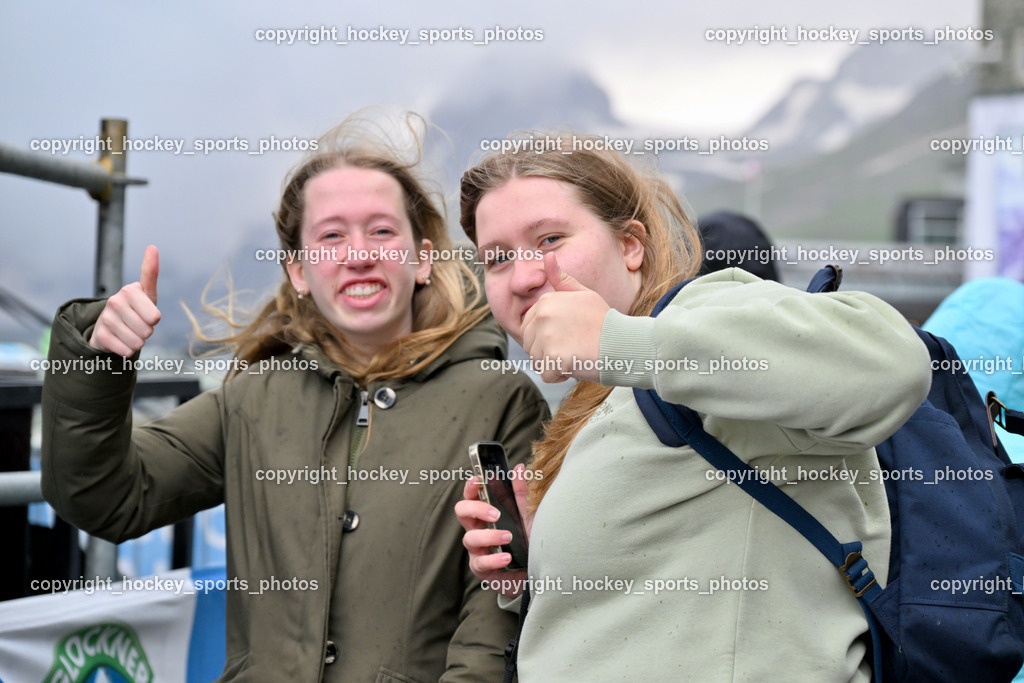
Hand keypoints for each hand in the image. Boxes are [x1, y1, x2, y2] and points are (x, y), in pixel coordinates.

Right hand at [89, 245, 161, 356]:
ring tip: (130, 331)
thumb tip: (152, 246)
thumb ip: (150, 272)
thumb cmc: (136, 308)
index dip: (154, 319)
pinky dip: (127, 350)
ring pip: (138, 342)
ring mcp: (106, 318)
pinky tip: (121, 341)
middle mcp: (115, 301)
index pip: (155, 317)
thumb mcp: (147, 292)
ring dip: (138, 341)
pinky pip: (126, 351)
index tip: (148, 313)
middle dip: (147, 331)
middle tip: (137, 324)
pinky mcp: (100, 335)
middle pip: (148, 331)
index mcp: (130, 290)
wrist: (111, 327)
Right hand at [455, 464, 533, 598]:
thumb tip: (519, 468)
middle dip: (476, 509)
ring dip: (488, 536)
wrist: (538, 571)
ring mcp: (478, 550)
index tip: (477, 480)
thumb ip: (522, 495)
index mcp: (486, 514)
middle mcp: (478, 530)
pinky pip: (480, 564)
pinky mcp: (483, 570)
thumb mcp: (528, 516)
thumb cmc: (528, 541)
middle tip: (495, 513)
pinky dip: (493, 559)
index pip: (471, 496)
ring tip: (507, 536)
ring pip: (470, 539)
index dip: (470, 487)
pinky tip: (506, 557)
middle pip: (462, 512)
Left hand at [521, 253, 608, 382]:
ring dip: (555, 365)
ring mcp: (547, 336)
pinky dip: (560, 377)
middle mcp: (543, 315)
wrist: (625, 344)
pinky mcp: (554, 358)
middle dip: (549, 352)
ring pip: (537, 362)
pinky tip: (577, 366)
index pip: (530, 329)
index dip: (549, 338)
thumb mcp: (584, 295)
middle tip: (574, 346)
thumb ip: (562, 280)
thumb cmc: (605, 322)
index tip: (571, 335)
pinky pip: (547, 375)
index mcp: (546, 301)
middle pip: (531, 346)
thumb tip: (546, 257)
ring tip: (577, 355)